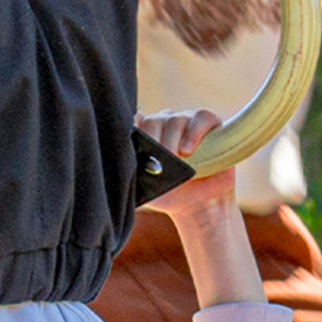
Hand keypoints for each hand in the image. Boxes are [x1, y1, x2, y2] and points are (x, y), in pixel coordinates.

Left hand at [141, 105, 259, 305]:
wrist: (198, 204)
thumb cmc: (168, 193)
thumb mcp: (143, 185)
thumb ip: (128, 172)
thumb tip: (112, 163)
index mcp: (145, 134)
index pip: (133, 120)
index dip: (130, 128)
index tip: (131, 144)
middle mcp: (163, 123)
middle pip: (153, 120)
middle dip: (153, 140)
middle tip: (158, 158)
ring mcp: (186, 121)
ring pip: (174, 119)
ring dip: (172, 138)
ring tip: (176, 157)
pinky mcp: (209, 124)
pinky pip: (201, 117)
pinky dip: (194, 131)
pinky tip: (188, 149)